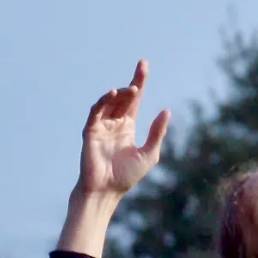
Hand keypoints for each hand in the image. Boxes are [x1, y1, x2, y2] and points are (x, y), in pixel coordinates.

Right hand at [77, 60, 170, 196]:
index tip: (144, 66)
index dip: (139, 82)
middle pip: (124, 97)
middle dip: (133, 82)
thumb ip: (157, 133)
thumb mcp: (149, 153)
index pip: (134, 100)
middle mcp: (114, 123)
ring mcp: (101, 126)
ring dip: (121, 93)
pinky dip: (103, 102)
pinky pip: (96, 112)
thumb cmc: (127, 175)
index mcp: (127, 126)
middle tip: (142, 66)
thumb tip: (166, 111)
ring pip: (111, 102)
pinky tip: (112, 94)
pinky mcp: (91, 131)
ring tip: (132, 88)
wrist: (107, 191)